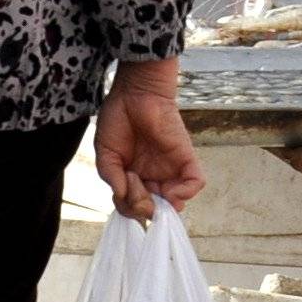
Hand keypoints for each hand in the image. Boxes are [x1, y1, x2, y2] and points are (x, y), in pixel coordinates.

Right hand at [89, 57, 198, 220]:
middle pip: (154, 207)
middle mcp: (153, 176)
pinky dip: (186, 193)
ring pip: (175, 201)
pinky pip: (194, 183)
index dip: (129, 208)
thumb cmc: (117, 119)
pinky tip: (171, 192)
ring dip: (161, 204)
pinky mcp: (185, 159)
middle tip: (131, 184)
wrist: (134, 93)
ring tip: (146, 186)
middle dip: (142, 207)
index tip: (121, 194)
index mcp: (134, 177)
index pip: (134, 205)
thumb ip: (112, 177)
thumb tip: (123, 198)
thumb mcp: (106, 154)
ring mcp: (170, 169)